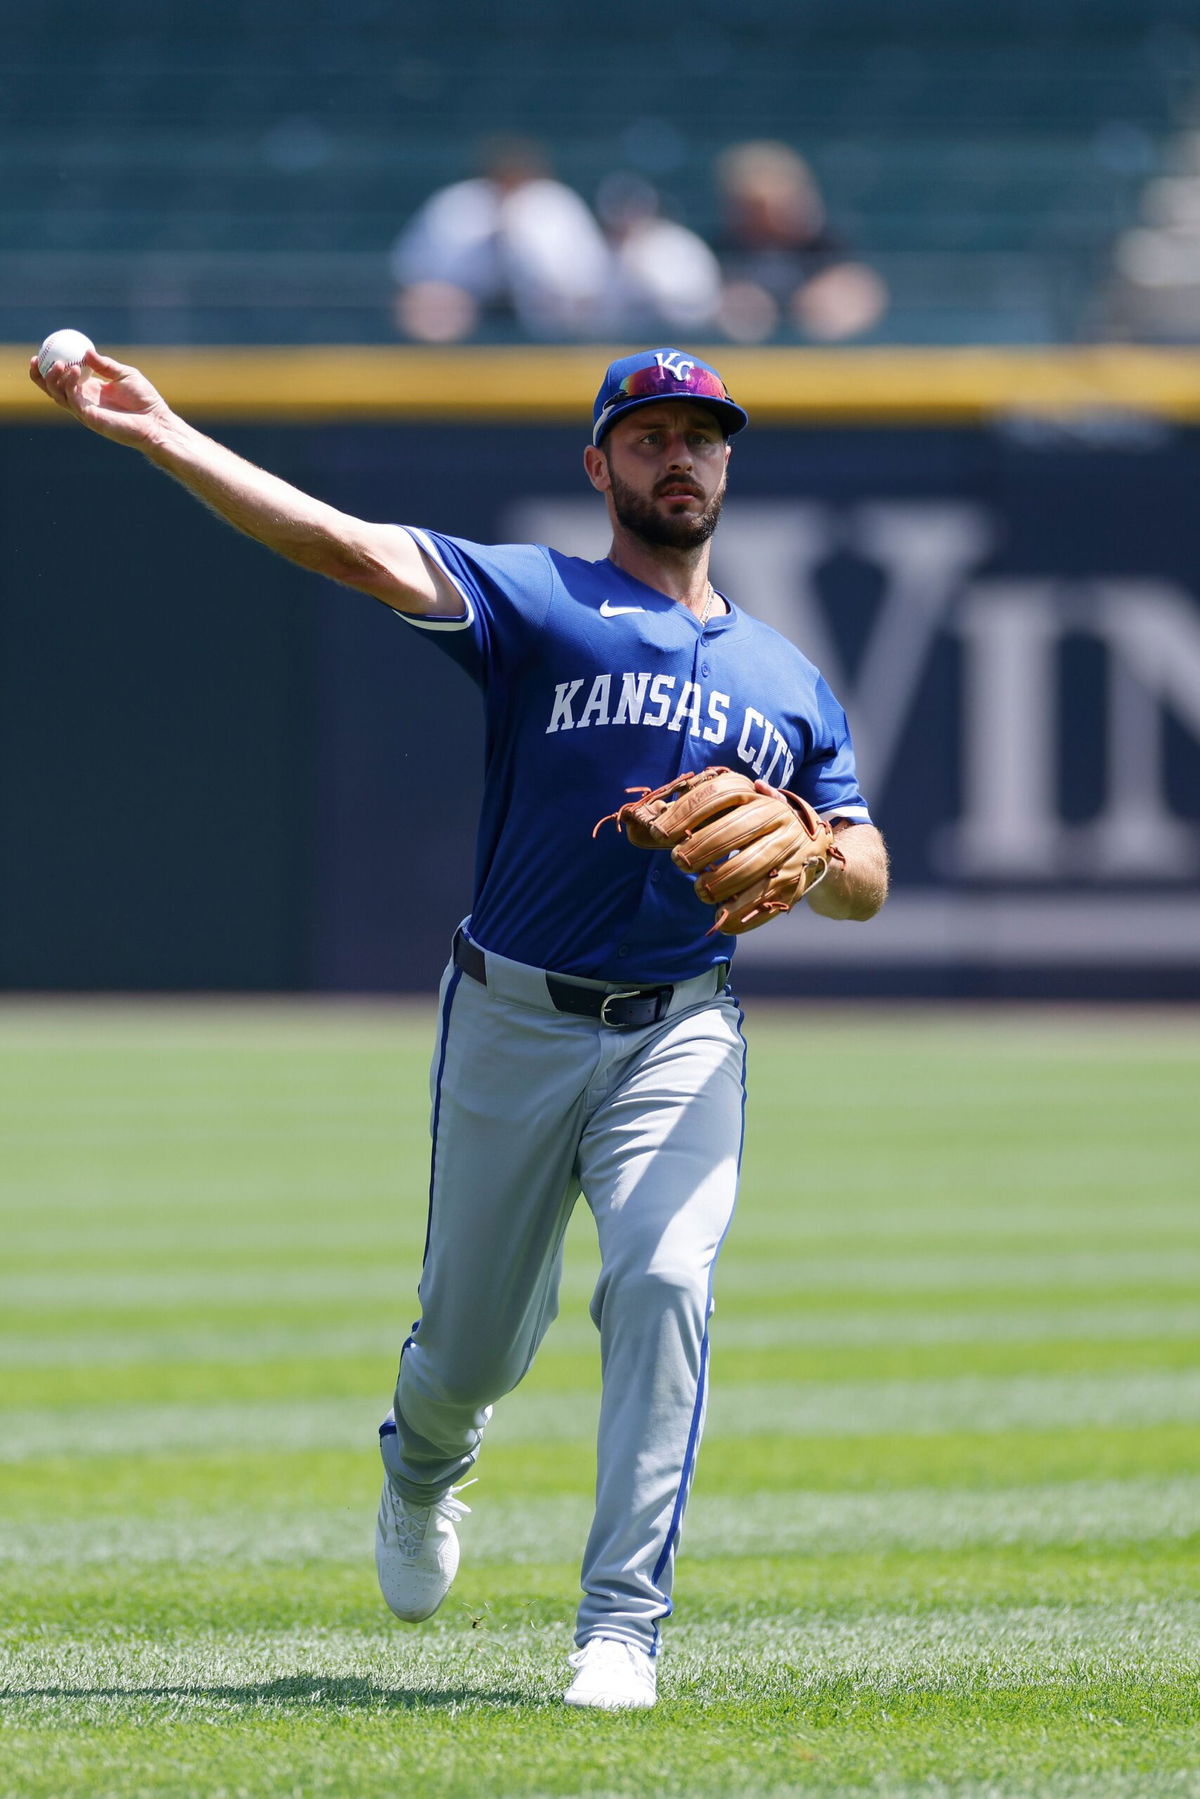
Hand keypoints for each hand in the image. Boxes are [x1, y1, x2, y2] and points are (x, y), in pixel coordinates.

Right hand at [28, 348, 171, 449]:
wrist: (156, 421)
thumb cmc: (145, 400)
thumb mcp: (125, 374)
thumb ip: (105, 365)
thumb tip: (86, 351)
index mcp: (90, 391)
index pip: (63, 380)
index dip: (49, 368)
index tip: (43, 351)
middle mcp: (84, 402)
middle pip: (53, 390)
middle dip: (40, 376)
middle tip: (37, 359)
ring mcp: (85, 412)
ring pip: (59, 396)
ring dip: (55, 379)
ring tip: (61, 363)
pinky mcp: (90, 419)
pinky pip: (73, 400)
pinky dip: (70, 384)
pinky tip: (74, 370)